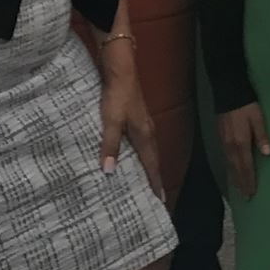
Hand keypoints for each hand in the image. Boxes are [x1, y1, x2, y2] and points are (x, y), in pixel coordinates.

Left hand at [96, 46, 163, 198]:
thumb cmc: (117, 95)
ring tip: (145, 181)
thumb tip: (109, 172)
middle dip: (154, 178)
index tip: (160, 200)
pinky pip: (141, 143)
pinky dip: (140, 154)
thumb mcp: (111, 121)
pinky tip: (132, 156)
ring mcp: (143, 123)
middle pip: (153, 159)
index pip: (151, 165)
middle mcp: (148, 131)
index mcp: (144, 135)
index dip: (155, 182)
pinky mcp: (136, 117)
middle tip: (154, 196)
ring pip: (148, 151)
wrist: (121, 68)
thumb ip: (110, 145)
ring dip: (148, 166)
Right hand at [218, 102, 269, 198]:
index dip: (249, 181)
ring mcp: (225, 143)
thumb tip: (268, 154)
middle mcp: (231, 147)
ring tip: (239, 190)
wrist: (228, 94)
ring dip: (235, 178)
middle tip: (246, 198)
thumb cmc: (246, 106)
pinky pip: (226, 159)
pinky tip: (232, 171)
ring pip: (230, 166)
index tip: (251, 193)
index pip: (246, 167)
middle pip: (237, 170)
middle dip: (242, 184)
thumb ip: (262, 136)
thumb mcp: (258, 119)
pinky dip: (230, 169)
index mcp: (241, 143)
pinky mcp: (222, 139)